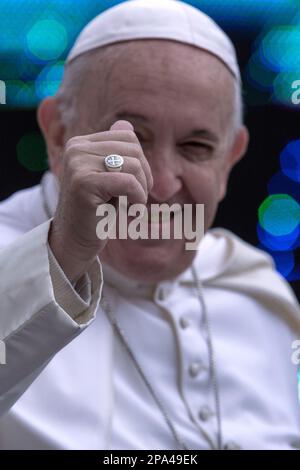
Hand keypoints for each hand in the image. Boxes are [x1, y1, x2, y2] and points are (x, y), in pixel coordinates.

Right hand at [48, 120, 152, 282]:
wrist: (75, 241)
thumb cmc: (97, 211)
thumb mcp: (109, 177)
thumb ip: (116, 151)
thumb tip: (126, 124)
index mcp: (80, 144)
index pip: (127, 136)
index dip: (141, 162)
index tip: (136, 187)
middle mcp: (76, 148)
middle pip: (133, 149)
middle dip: (144, 177)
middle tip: (136, 200)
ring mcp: (77, 164)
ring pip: (133, 165)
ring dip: (142, 191)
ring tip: (132, 207)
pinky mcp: (83, 183)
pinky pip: (129, 183)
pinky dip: (138, 200)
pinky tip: (131, 214)